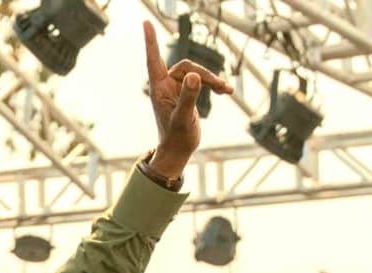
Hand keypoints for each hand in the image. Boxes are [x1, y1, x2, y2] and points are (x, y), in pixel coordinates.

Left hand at [143, 20, 233, 177]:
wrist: (179, 150)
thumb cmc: (176, 137)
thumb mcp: (183, 118)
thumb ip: (188, 97)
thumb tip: (194, 76)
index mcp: (158, 89)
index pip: (153, 60)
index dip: (151, 41)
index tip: (145, 22)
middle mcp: (166, 85)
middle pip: (187, 66)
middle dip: (204, 74)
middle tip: (219, 86)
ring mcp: (177, 88)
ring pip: (197, 72)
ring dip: (212, 79)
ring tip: (225, 90)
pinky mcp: (187, 93)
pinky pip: (202, 81)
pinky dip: (214, 84)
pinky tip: (226, 91)